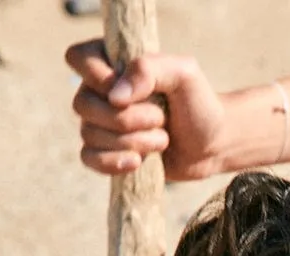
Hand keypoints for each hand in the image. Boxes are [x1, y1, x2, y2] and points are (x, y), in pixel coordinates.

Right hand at [65, 39, 225, 179]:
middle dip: (126, 119)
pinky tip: (138, 162)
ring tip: (163, 140)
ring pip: (89, 134)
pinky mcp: (108, 152)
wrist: (213, 144)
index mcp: (111, 62)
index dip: (98, 78)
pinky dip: (112, 163)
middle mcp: (100, 91)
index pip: (77, 59)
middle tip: (160, 119)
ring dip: (131, 142)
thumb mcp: (183, 74)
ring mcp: (102, 123)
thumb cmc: (198, 103)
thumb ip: (149, 70)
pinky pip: (89, 158)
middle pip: (83, 105)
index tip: (129, 91)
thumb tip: (115, 97)